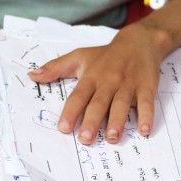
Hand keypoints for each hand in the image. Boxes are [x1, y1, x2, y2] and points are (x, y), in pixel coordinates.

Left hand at [28, 23, 170, 144]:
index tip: (63, 128)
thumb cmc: (106, 55)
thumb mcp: (79, 56)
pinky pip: (147, 103)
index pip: (79, 96)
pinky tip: (144, 130)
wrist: (139, 42)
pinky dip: (147, 116)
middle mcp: (109, 81)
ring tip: (112, 138)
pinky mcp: (146, 87)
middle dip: (92, 120)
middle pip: (99, 103)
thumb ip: (55, 68)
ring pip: (121, 104)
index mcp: (91, 76)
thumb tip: (33, 76)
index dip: (71, 112)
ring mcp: (128, 85)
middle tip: (85, 139)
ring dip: (117, 121)